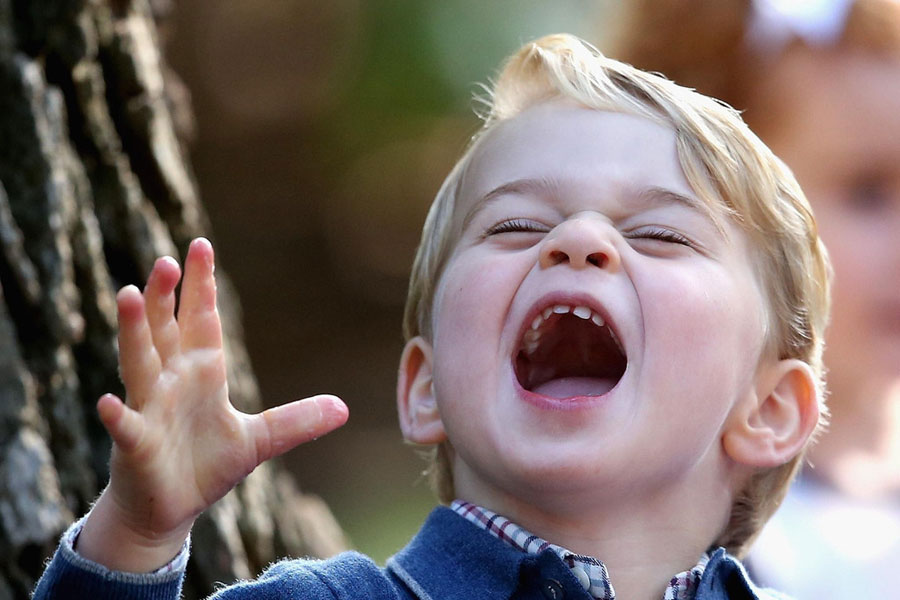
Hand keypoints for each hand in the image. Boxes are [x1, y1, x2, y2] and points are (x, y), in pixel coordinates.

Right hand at [78, 238, 347, 571]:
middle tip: (167, 260)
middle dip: (165, 296)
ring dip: (134, 331)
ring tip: (128, 294)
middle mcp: (171, 383)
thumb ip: (297, 420)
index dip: (201, 285)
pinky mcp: (137, 445)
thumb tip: (345, 408)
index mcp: (201, 374)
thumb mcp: (260, 441)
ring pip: (140, 363)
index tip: (200, 245)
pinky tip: (108, 402)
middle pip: (165, 329)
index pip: (201, 320)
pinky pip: (126, 426)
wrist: (168, 509)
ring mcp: (151, 410)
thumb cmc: (205, 467)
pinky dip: (118, 415)